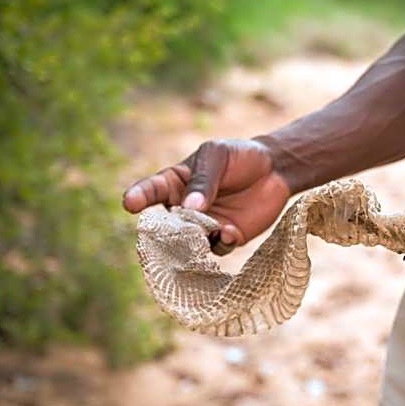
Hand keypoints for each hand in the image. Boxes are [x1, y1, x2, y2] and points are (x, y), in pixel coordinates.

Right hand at [122, 139, 290, 253]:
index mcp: (175, 183)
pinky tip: (230, 231)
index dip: (139, 196)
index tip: (129, 202)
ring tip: (206, 231)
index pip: (151, 190)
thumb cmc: (240, 157)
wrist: (275, 171)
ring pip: (188, 243)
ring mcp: (203, 226)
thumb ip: (204, 180)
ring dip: (193, 242)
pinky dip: (220, 243)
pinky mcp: (225, 238)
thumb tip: (189, 208)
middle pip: (165, 224)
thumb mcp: (218, 156)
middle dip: (165, 231)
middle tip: (172, 230)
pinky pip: (216, 249)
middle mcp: (183, 208)